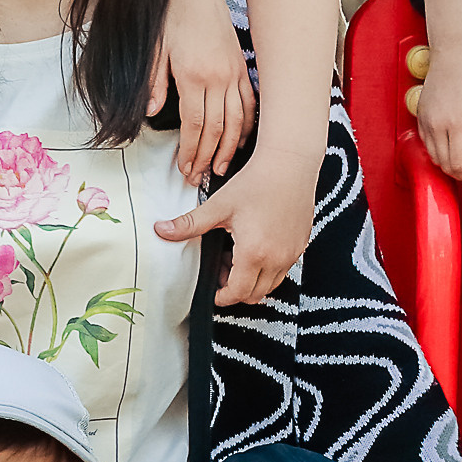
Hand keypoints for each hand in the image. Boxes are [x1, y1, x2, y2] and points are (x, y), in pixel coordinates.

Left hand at [149, 0, 255, 188]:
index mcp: (194, 75)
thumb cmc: (170, 15)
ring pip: (238, 120)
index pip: (195, 125)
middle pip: (217, 128)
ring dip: (230, 147)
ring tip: (220, 168)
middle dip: (208, 156)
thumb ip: (154, 83)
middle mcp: (219, 77)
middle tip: (198, 177)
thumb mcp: (154, 49)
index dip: (191, 152)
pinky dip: (247, 124)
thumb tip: (152, 113)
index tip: (185, 170)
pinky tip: (241, 141)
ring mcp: (234, 72)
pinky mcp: (242, 66)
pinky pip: (250, 102)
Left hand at [159, 143, 318, 308]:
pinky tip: (256, 245)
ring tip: (238, 256)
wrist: (289, 164)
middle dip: (236, 290)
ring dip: (253, 280)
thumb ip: (189, 224)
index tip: (214, 291)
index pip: (237, 293)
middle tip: (223, 270)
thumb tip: (161, 230)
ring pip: (271, 285)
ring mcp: (292, 253)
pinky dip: (268, 268)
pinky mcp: (300, 245)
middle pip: (255, 295)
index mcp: (254, 253)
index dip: (222, 297)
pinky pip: (283, 269)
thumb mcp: (218, 205)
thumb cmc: (256, 182)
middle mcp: (277, 258)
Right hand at [415, 41, 461, 185]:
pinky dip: (442, 153)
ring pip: (436, 159)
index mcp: (457, 122)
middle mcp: (437, 125)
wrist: (453, 50)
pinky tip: (456, 146)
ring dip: (452, 166)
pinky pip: (428, 146)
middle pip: (447, 166)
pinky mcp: (421, 117)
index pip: (461, 166)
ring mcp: (426, 121)